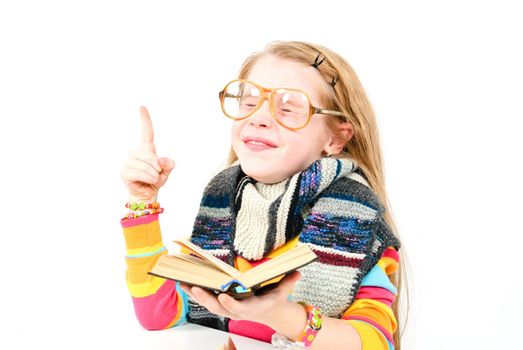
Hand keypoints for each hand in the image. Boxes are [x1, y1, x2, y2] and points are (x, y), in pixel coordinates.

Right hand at [121, 106, 174, 201]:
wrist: (146, 194)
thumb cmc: (155, 180)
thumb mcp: (166, 172)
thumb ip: (168, 165)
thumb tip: (162, 161)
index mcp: (146, 150)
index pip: (147, 133)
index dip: (145, 120)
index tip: (142, 107)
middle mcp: (135, 153)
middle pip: (150, 155)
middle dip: (158, 167)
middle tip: (157, 174)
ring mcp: (129, 162)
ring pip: (146, 165)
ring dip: (154, 174)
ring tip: (152, 179)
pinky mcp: (125, 172)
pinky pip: (140, 173)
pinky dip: (148, 178)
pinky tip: (148, 181)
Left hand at [180, 271, 301, 325]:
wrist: (268, 311)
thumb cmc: (273, 299)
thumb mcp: (283, 292)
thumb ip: (289, 282)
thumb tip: (298, 272)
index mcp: (251, 308)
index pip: (239, 308)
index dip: (230, 304)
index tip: (223, 296)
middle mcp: (236, 311)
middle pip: (218, 308)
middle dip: (205, 298)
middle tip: (195, 287)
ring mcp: (227, 308)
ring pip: (208, 304)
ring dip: (194, 294)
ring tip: (182, 281)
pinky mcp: (220, 304)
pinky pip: (205, 299)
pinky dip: (194, 291)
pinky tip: (184, 281)